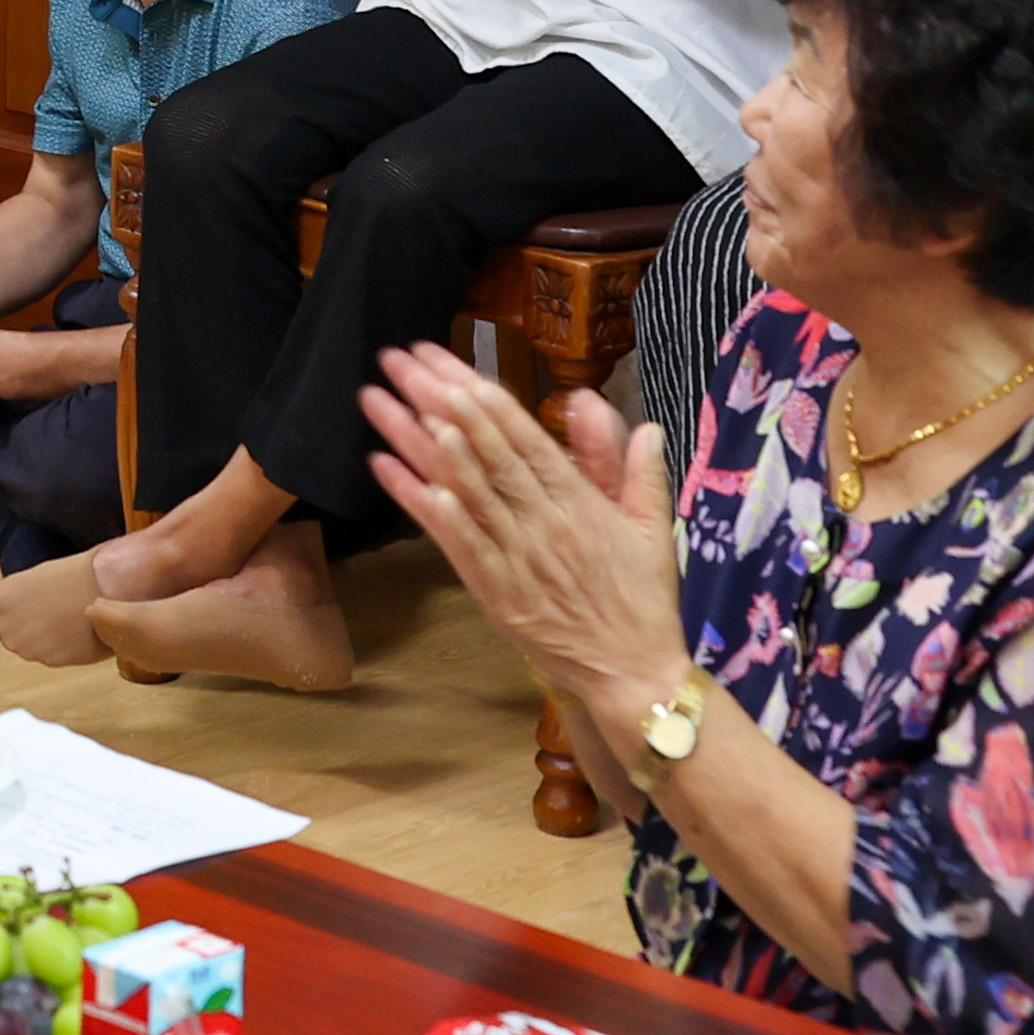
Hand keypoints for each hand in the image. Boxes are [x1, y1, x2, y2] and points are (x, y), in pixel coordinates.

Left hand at [359, 344, 685, 712]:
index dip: (480, 394)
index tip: (445, 361)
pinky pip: (455, 541)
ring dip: (416, 441)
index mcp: (580, 500)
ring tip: (381, 400)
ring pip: (461, 485)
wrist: (634, 674)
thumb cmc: (643, 601)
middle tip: (400, 359)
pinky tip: (392, 472)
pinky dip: (425, 506)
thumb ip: (638, 472)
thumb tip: (641, 423)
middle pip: (483, 448)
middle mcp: (543, 520)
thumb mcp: (652, 529)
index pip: (522, 434)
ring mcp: (516, 556)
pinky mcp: (495, 591)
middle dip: (438, 399)